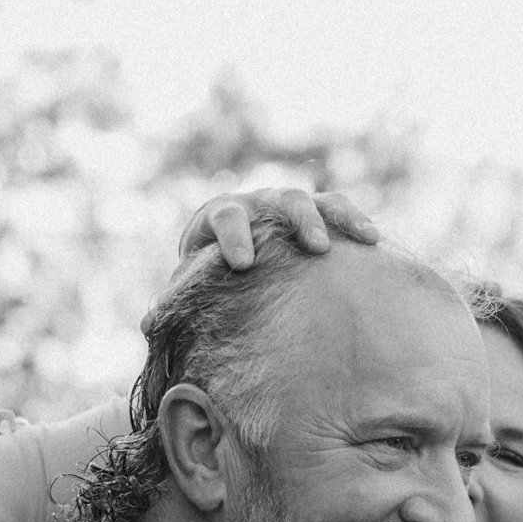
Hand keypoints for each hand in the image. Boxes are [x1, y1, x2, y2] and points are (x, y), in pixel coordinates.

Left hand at [147, 190, 383, 332]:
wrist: (234, 256)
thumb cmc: (211, 278)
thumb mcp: (192, 285)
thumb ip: (176, 300)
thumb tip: (149, 321)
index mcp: (221, 218)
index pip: (226, 215)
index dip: (234, 234)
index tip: (242, 262)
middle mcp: (258, 206)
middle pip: (279, 201)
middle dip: (298, 220)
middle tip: (314, 246)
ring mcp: (289, 207)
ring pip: (314, 200)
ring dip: (335, 218)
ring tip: (362, 238)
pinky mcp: (317, 216)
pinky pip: (339, 210)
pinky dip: (355, 221)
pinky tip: (373, 241)